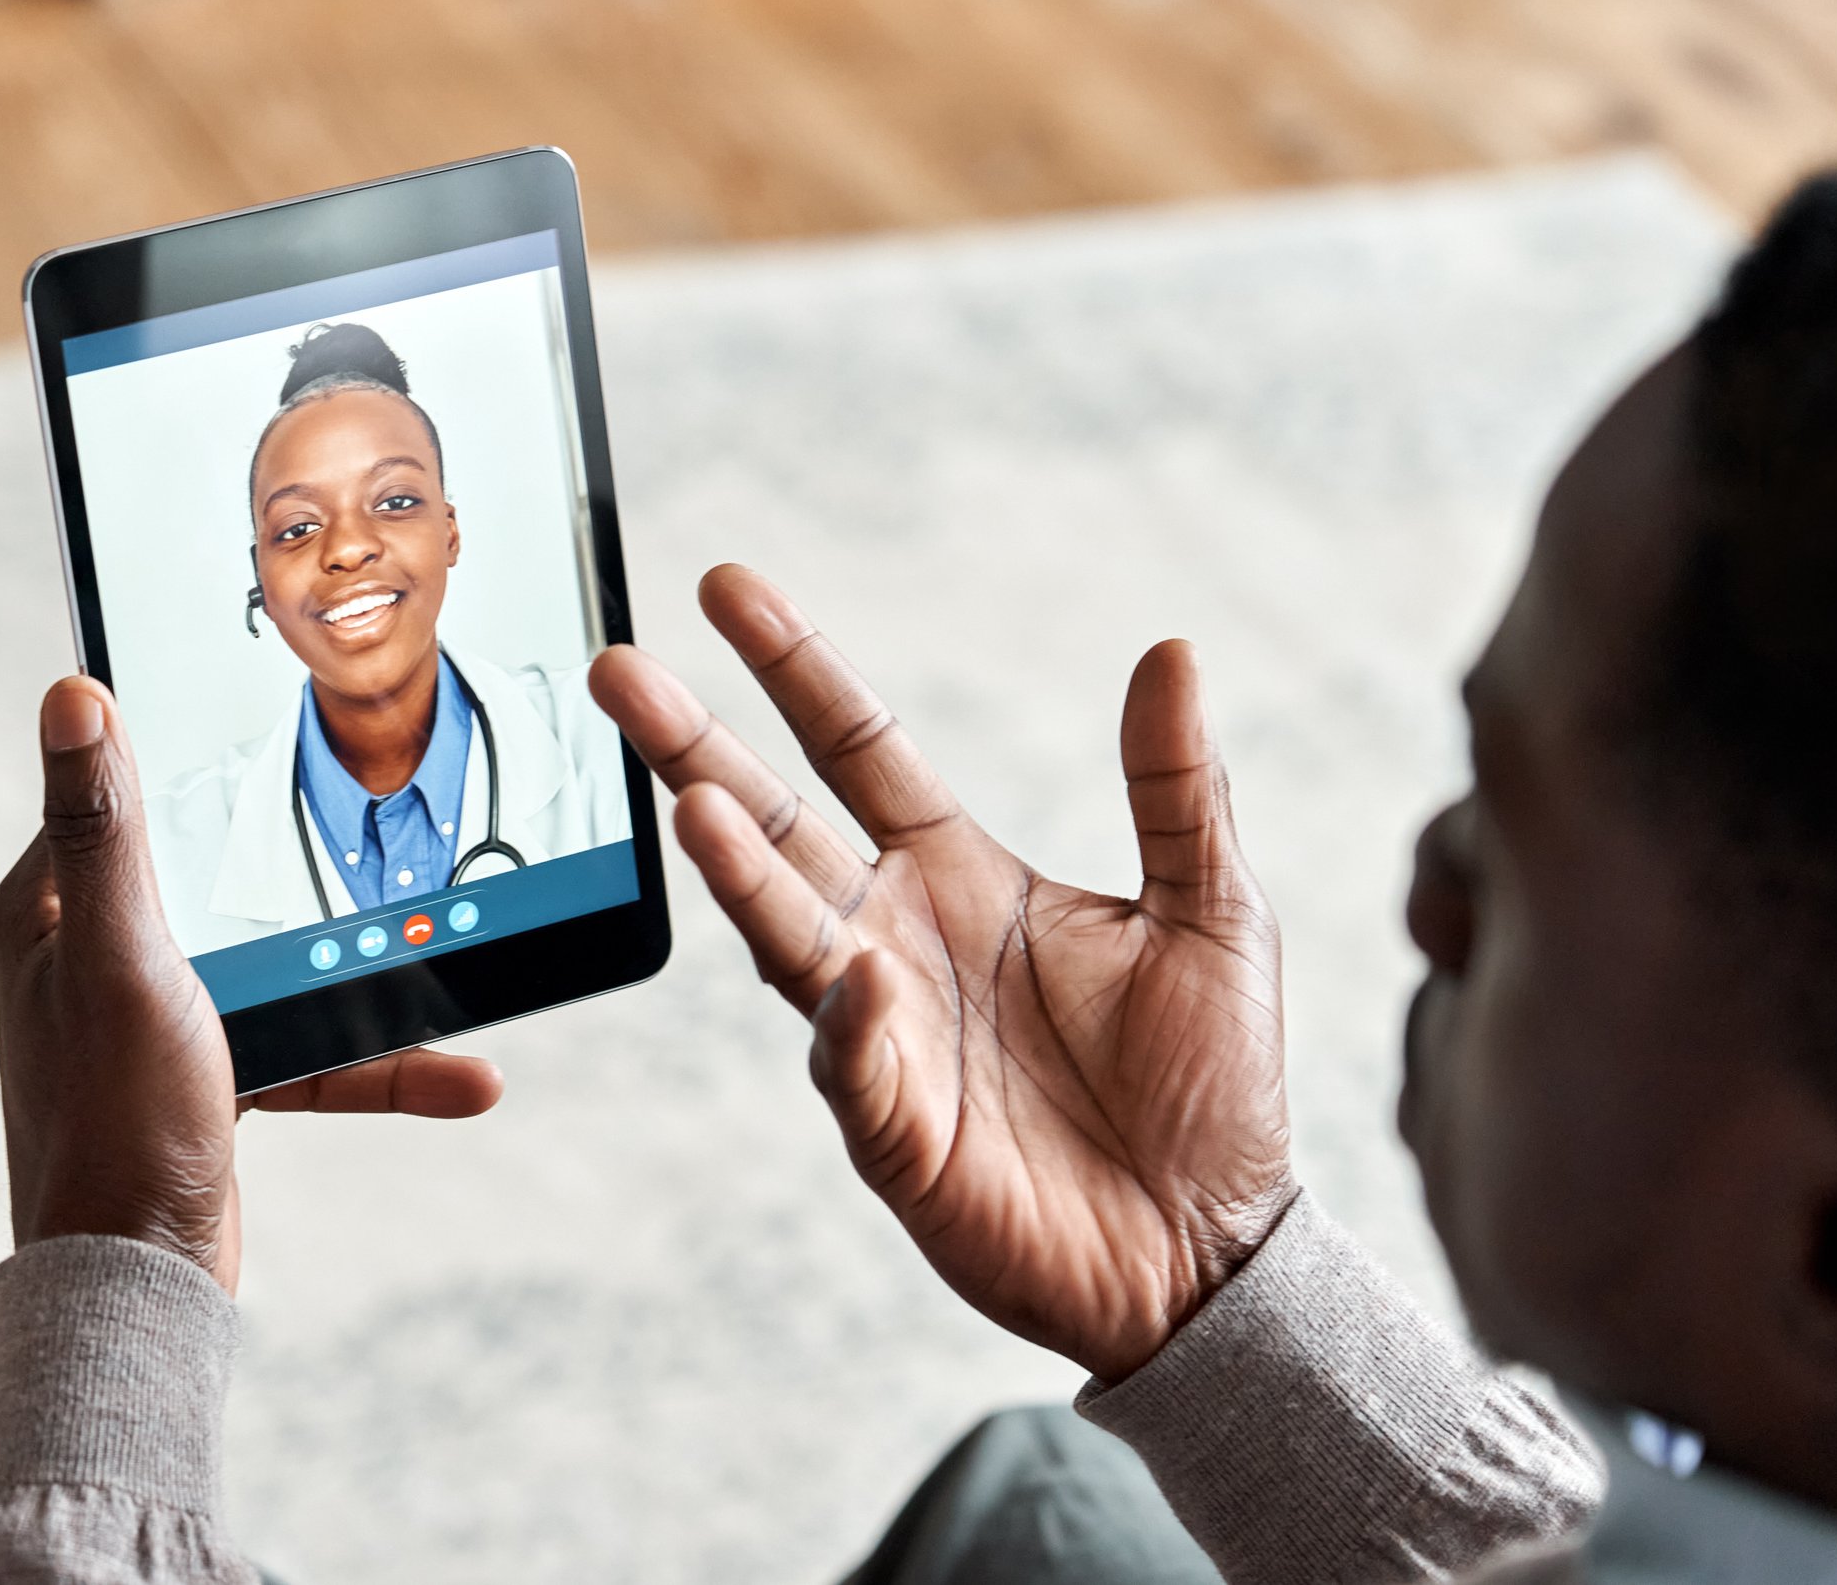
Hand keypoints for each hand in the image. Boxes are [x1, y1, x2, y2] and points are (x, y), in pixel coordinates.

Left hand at [0, 676, 505, 1293]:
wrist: (136, 1285)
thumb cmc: (113, 1119)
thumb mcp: (122, 953)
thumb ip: (105, 828)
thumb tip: (73, 694)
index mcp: (50, 909)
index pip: (119, 793)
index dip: (192, 753)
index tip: (274, 718)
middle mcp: (94, 955)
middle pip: (220, 873)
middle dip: (312, 866)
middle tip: (391, 830)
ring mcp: (155, 1019)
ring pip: (280, 961)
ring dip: (367, 978)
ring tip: (452, 968)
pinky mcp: (208, 1077)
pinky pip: (307, 1044)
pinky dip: (376, 1060)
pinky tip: (460, 1074)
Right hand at [589, 568, 1294, 1382]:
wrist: (1217, 1250)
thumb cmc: (1210, 1083)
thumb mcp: (1213, 911)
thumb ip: (1177, 789)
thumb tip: (1173, 651)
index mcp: (961, 876)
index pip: (857, 747)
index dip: (795, 668)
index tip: (727, 587)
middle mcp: (898, 940)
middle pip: (776, 826)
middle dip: (697, 749)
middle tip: (619, 673)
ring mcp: (884, 1036)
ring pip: (786, 938)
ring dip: (740, 874)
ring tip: (697, 803)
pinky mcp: (898, 1134)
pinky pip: (857, 1067)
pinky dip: (852, 1024)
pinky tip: (860, 980)